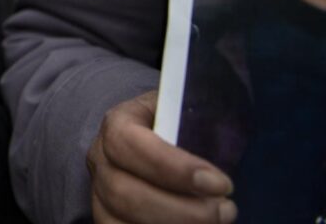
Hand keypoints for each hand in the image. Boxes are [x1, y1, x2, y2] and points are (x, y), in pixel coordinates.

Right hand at [87, 91, 235, 222]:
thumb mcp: (189, 113)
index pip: (127, 143)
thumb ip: (199, 123)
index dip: (172, 167)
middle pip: (122, 192)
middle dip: (181, 211)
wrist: (169, 145)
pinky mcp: (108, 220)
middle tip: (226, 210)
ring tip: (215, 222)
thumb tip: (224, 141)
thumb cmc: (182, 127)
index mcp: (117, 124)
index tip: (220, 183)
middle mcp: (100, 160)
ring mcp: (99, 195)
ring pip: (118, 223)